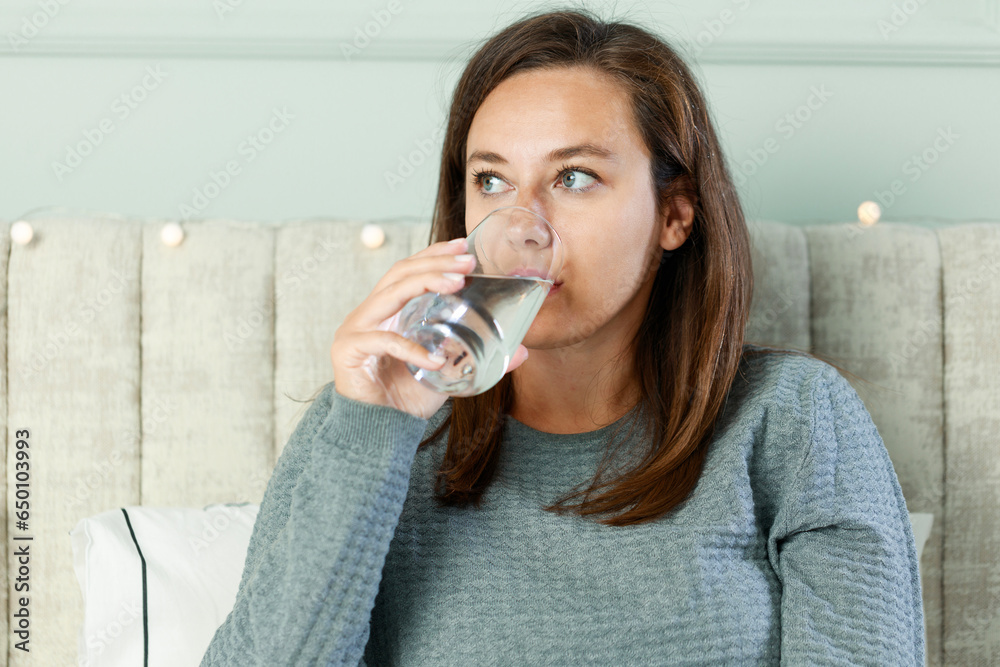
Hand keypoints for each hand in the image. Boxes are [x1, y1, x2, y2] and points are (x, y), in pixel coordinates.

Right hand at [330, 237, 528, 418]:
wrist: (377, 431)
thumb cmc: (407, 397)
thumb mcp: (449, 373)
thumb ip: (479, 359)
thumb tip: (523, 353)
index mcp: (388, 311)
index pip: (409, 270)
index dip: (434, 253)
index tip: (463, 245)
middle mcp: (369, 313)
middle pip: (401, 273)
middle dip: (435, 262)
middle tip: (467, 261)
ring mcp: (355, 329)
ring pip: (390, 294)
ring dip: (425, 283)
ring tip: (456, 283)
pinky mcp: (347, 350)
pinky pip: (383, 341)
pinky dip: (411, 348)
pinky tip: (435, 358)